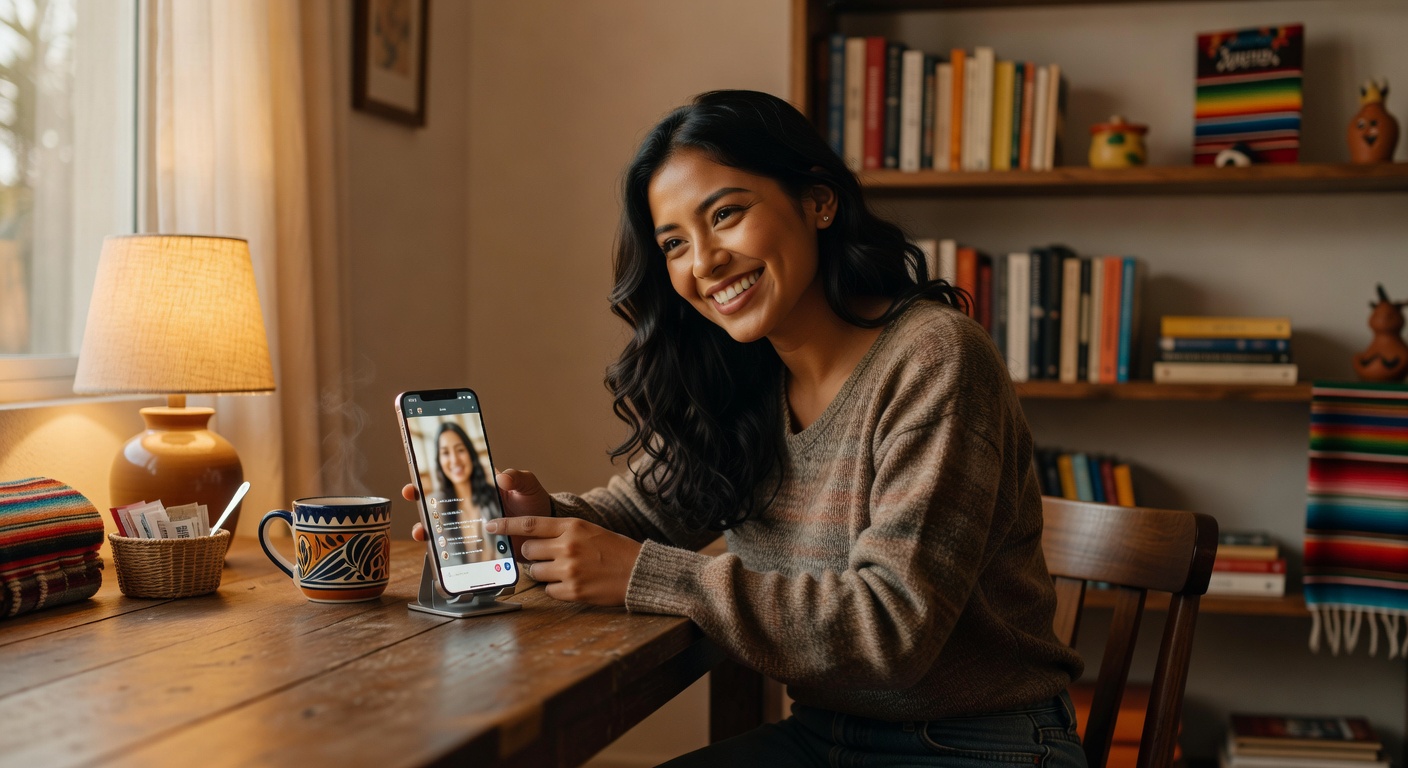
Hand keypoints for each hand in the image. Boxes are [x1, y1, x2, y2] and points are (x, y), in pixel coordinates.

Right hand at [407, 469, 553, 555]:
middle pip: (440, 505)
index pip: (452, 481)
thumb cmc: (535, 503)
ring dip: (429, 531)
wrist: (546, 533)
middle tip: (411, 498)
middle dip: (421, 502)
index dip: (431, 480)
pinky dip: (448, 554)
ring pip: (444, 529)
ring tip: (421, 533)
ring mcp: (473, 528)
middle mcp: (472, 507)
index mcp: (480, 488)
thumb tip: (502, 477)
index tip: (415, 482)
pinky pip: (459, 550)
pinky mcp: (479, 547)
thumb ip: (517, 478)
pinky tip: (442, 556)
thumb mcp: (528, 486)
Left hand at [486, 515, 641, 606]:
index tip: (490, 525)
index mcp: (572, 527)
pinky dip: (557, 588)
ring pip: (536, 572)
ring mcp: (569, 570)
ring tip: (567, 570)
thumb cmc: (614, 549)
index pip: (529, 524)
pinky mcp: (573, 591)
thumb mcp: (588, 530)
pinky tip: (573, 583)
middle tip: (548, 556)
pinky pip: (548, 590)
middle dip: (533, 555)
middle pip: (528, 551)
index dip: (506, 525)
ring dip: (545, 572)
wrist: (638, 572)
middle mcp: (567, 547)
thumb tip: (530, 539)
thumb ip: (561, 532)